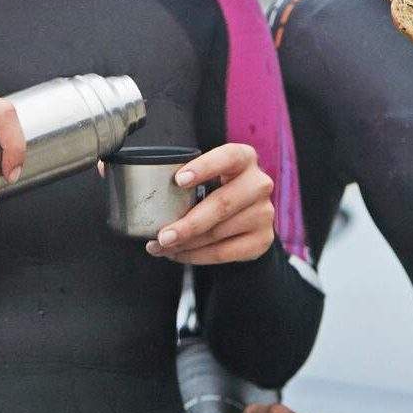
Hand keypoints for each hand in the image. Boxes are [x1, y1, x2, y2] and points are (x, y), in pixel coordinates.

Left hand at [143, 143, 274, 264]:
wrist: (244, 220)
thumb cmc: (215, 190)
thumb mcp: (207, 177)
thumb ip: (187, 179)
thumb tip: (148, 194)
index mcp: (244, 158)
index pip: (227, 157)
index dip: (204, 167)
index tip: (178, 180)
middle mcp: (259, 183)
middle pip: (222, 204)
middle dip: (189, 223)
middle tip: (163, 235)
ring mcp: (264, 213)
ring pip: (218, 233)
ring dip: (186, 244)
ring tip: (162, 246)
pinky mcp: (262, 240)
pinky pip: (223, 253)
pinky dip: (196, 256)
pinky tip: (178, 254)